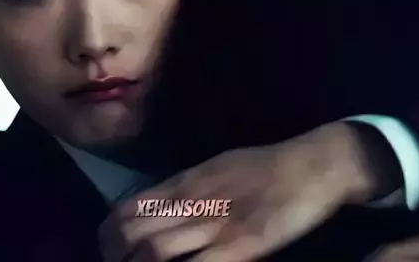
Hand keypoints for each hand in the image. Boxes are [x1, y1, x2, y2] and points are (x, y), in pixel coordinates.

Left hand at [98, 122, 380, 261]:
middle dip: (114, 255)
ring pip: (152, 250)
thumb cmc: (265, 166)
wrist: (309, 165)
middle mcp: (190, 201)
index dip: (109, 234)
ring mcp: (213, 225)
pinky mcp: (240, 247)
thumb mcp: (216, 167)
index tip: (111, 251)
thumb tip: (157, 205)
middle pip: (130, 231)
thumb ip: (186, 188)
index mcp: (184, 182)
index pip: (127, 207)